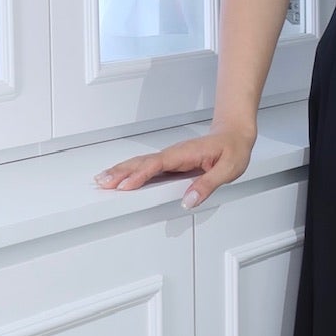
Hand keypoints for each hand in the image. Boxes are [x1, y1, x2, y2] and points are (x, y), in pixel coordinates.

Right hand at [94, 126, 255, 208]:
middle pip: (142, 163)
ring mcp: (170, 158)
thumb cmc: (233, 149)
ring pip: (141, 164)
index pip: (158, 164)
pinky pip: (147, 167)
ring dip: (120, 171)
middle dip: (121, 172)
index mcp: (185, 153)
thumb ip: (208, 185)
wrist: (234, 134)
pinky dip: (130, 172)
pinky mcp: (170, 162)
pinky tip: (121, 178)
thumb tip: (189, 201)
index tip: (125, 185)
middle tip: (101, 182)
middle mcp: (174, 154)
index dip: (140, 175)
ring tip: (102, 180)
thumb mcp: (228, 169)